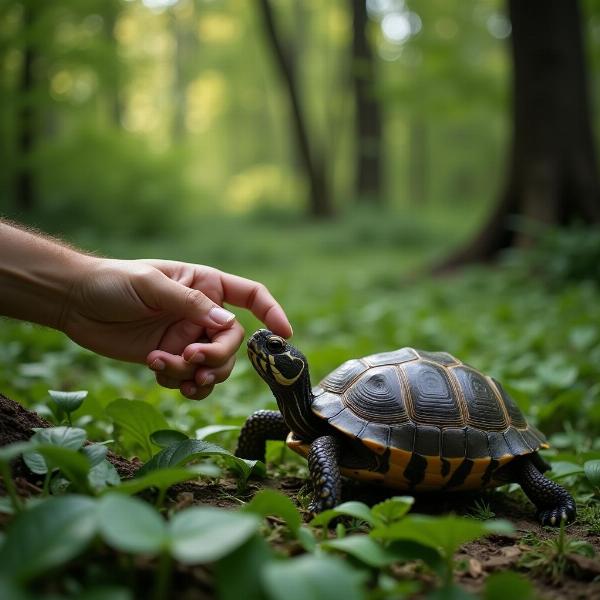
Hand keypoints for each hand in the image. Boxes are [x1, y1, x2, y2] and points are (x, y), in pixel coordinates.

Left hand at [62, 258, 291, 398]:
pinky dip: (181, 384)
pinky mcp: (170, 359)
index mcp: (205, 286)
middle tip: (191, 360)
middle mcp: (202, 314)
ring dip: (197, 375)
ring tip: (169, 369)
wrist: (75, 303)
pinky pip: (190, 380)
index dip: (271, 312)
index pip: (250, 295)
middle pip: (232, 343)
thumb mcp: (152, 284)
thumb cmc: (114, 282)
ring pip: (214, 367)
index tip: (284, 335)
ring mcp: (187, 339)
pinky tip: (160, 373)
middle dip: (216, 357)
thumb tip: (228, 324)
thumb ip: (190, 303)